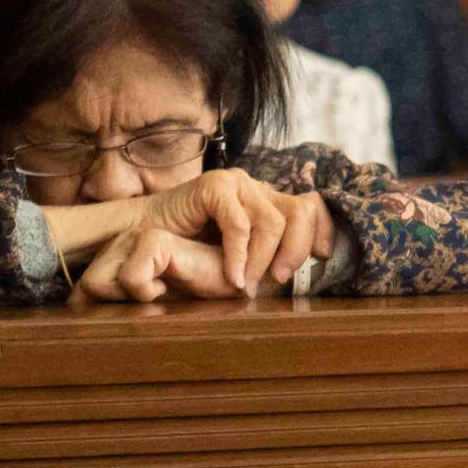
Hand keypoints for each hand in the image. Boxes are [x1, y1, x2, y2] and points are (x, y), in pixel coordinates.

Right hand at [56, 169, 333, 300]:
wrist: (144, 235)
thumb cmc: (194, 249)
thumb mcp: (242, 254)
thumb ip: (269, 253)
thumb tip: (310, 268)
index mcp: (268, 201)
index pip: (311, 207)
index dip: (322, 230)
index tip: (322, 258)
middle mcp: (257, 188)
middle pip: (302, 212)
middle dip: (296, 250)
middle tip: (279, 280)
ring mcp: (237, 183)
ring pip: (275, 221)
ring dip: (264, 258)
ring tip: (249, 284)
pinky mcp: (215, 186)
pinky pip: (240, 224)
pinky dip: (239, 255)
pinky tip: (233, 276)